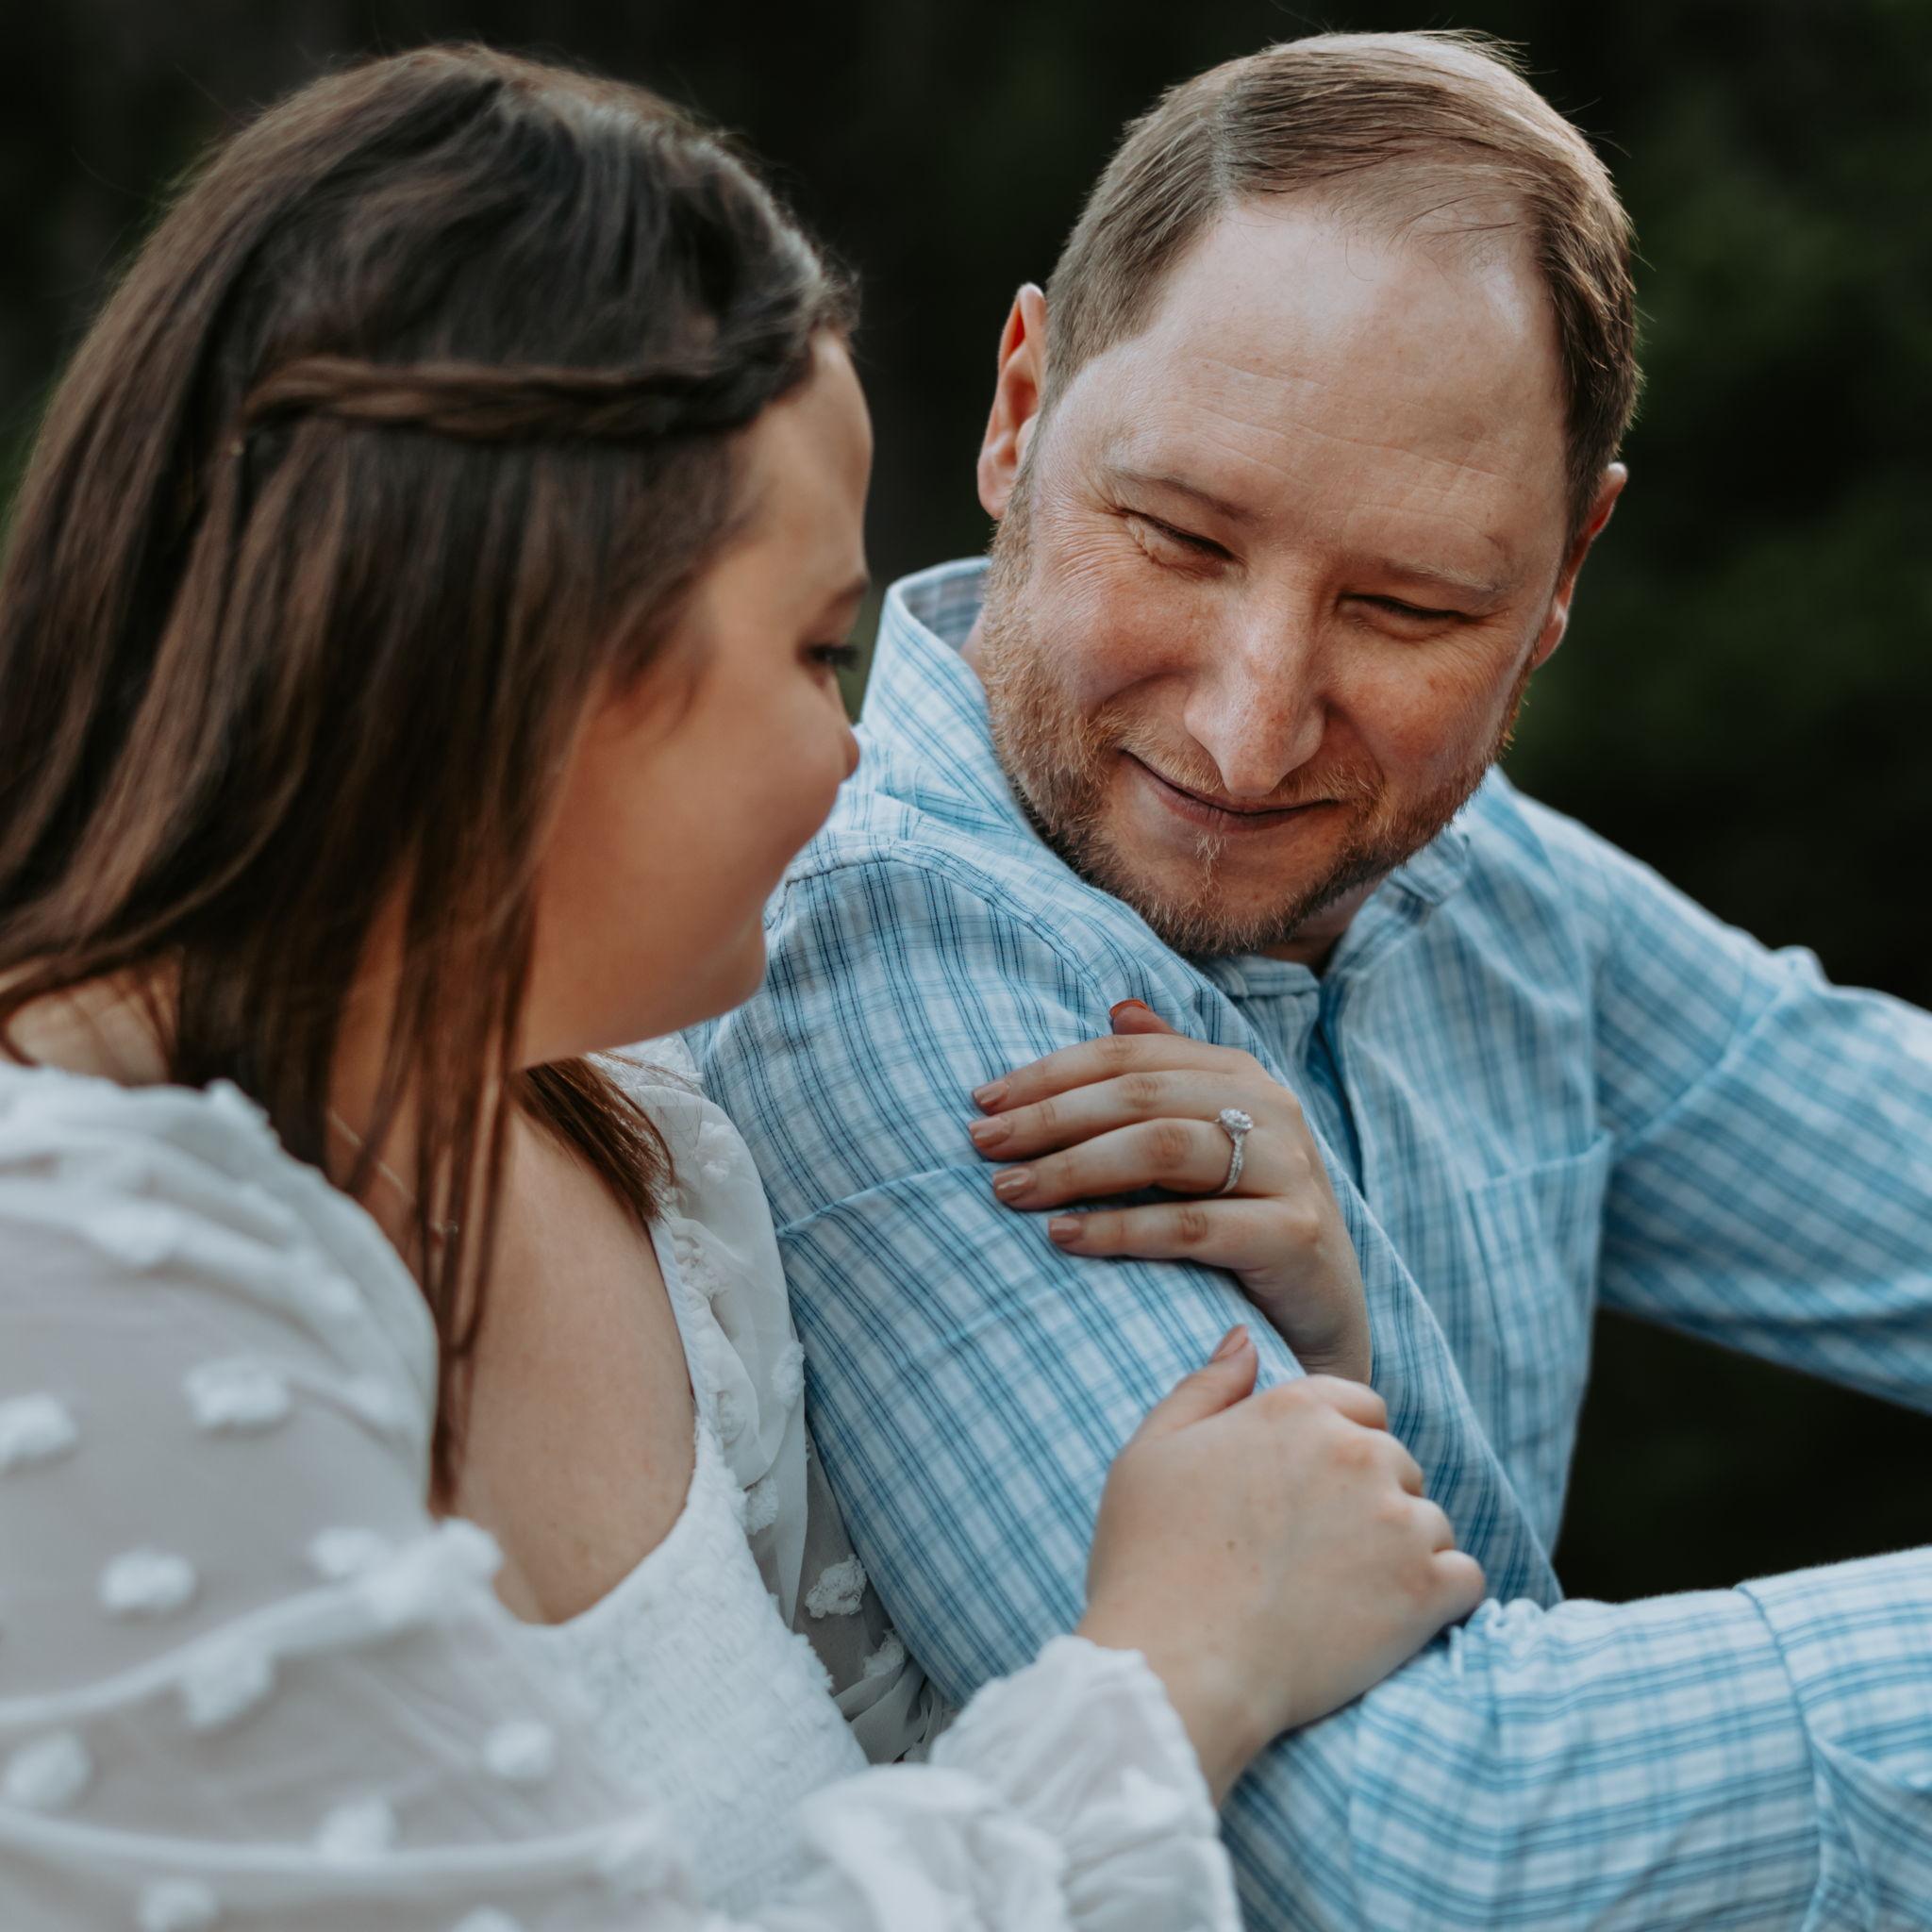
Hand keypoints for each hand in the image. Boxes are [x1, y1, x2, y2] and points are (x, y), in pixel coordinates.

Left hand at [969, 1002, 1371, 1380]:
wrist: (1322, 1318)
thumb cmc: (1245, 1223)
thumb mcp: (1211, 1140)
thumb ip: (1168, 1073)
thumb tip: (1117, 1006)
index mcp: (1240, 1074)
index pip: (1131, 1053)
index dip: (1051, 1072)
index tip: (982, 1100)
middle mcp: (1271, 1108)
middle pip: (1140, 1094)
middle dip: (1050, 1116)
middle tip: (982, 1144)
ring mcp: (1289, 1169)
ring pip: (1163, 1148)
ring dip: (1073, 1167)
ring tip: (1009, 1189)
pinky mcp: (1294, 1234)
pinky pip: (1190, 1225)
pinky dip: (1118, 1229)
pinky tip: (1062, 1238)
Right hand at [1077, 1328, 1483, 1801]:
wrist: (1177, 1664)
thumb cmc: (1150, 1560)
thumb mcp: (1151, 1451)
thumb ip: (1206, 1386)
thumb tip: (1247, 1338)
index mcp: (1296, 1408)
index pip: (1360, 1406)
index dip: (1338, 1447)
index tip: (1307, 1497)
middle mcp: (1357, 1451)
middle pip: (1399, 1462)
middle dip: (1370, 1500)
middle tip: (1316, 1555)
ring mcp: (1398, 1520)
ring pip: (1432, 1522)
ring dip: (1403, 1552)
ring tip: (1344, 1595)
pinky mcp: (1427, 1590)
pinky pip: (1466, 1578)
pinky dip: (1439, 1599)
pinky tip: (1390, 1621)